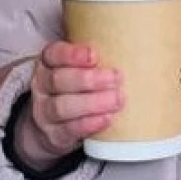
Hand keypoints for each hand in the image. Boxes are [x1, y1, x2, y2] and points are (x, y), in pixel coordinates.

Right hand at [15, 41, 122, 165]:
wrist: (51, 128)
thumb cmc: (75, 91)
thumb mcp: (78, 70)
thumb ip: (97, 59)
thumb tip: (138, 45)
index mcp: (47, 64)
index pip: (53, 54)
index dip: (72, 54)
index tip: (94, 55)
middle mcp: (41, 86)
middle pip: (58, 80)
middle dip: (88, 79)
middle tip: (116, 78)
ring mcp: (44, 112)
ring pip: (62, 107)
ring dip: (92, 103)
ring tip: (117, 100)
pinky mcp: (53, 135)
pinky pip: (68, 130)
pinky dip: (88, 124)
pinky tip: (106, 119)